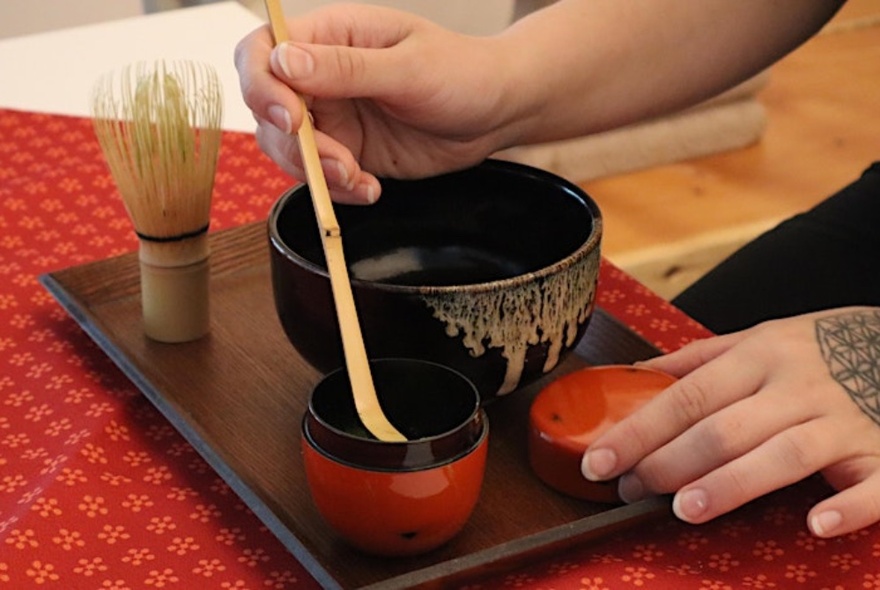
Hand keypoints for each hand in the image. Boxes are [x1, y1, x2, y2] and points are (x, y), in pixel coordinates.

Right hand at [234, 3, 517, 203]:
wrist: (496, 112)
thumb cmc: (462, 71)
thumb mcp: (408, 67)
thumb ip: (346, 68)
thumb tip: (284, 62)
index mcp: (329, 37)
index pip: (262, 52)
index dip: (261, 86)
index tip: (292, 119)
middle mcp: (321, 77)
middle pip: (266, 109)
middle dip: (296, 144)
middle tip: (338, 162)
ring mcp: (333, 117)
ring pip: (288, 150)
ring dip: (317, 174)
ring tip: (359, 178)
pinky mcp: (348, 152)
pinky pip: (321, 178)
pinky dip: (338, 191)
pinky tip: (371, 188)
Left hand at [581, 307, 879, 537]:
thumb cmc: (819, 348)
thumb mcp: (759, 338)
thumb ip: (697, 359)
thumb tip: (632, 375)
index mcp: (759, 356)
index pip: (686, 396)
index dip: (638, 430)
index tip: (599, 460)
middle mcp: (797, 386)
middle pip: (724, 428)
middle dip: (669, 462)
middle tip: (630, 491)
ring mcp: (844, 421)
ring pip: (784, 455)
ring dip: (733, 483)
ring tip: (686, 510)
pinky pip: (873, 483)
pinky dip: (848, 505)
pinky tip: (816, 525)